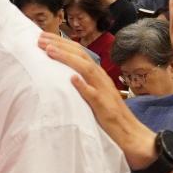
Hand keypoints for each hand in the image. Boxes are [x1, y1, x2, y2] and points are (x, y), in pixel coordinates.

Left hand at [41, 34, 156, 169]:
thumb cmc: (110, 117)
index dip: (62, 44)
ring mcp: (104, 91)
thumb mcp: (94, 96)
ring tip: (50, 51)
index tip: (43, 38)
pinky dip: (83, 86)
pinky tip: (72, 78)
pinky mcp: (104, 107)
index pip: (79, 54)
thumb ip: (83, 85)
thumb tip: (64, 77)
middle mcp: (101, 79)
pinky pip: (93, 95)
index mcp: (98, 76)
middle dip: (61, 45)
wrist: (131, 134)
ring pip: (86, 69)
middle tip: (40, 38)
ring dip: (67, 58)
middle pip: (81, 56)